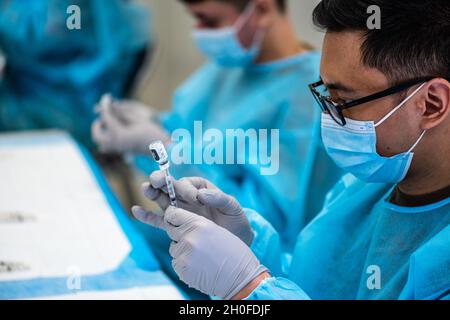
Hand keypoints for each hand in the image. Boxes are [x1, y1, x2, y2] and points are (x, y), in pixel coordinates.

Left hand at [91, 96, 168, 153]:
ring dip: (101, 131)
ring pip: (99, 141)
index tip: (107, 96)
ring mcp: (116, 149)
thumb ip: (123, 112)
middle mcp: (114, 143)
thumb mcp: (139, 119)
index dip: (105, 104)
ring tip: (109, 124)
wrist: (161, 149)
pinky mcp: (120, 151)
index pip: (105, 116)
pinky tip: (114, 132)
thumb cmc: (153, 132)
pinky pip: (105, 146)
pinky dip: (105, 139)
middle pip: (96, 133)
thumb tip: (110, 106)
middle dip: (98, 122)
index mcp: (118, 133)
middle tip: (105, 115)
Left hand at [132, 206, 266, 298]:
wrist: (240, 277)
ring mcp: (185, 254)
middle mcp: (190, 237)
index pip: (174, 215)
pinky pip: (176, 262)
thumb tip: (179, 222)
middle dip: (177, 233)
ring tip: (200, 256)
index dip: (171, 215)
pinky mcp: (182, 269)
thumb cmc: (233, 252)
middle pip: (171, 230)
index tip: (172, 217)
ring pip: (173, 247)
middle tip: (192, 240)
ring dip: (182, 250)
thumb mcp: (216, 230)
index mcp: (199, 224)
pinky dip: (184, 264)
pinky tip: (198, 266)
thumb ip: (197, 224)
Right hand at [138, 171, 253, 245]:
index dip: (187, 188)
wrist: (236, 243)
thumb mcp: (233, 208)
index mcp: (201, 189)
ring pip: (161, 200)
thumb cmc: (236, 222)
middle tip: (156, 181)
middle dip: (161, 181)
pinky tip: (136, 211)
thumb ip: (220, 199)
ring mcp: (180, 212)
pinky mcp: (175, 227)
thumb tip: (201, 195)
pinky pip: (158, 220)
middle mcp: (187, 198)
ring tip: (146, 189)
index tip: (196, 199)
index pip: (187, 183)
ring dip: (152, 193)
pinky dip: (146, 216)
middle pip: (170, 186)